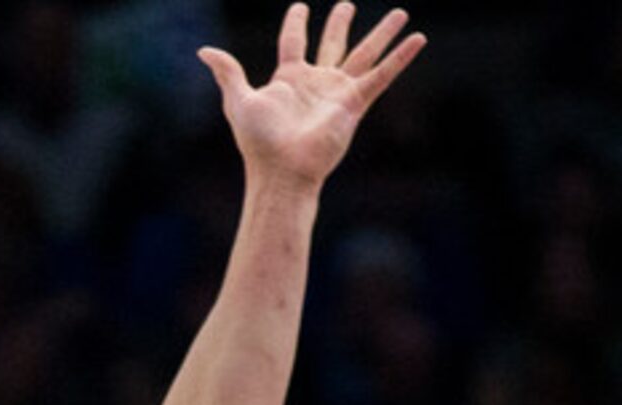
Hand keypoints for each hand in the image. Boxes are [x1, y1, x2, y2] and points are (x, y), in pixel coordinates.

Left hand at [201, 3, 424, 190]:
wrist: (282, 170)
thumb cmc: (258, 142)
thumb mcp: (238, 100)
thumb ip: (227, 72)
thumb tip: (203, 51)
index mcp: (288, 79)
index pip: (293, 43)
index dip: (296, 25)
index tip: (300, 8)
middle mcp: (316, 83)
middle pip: (332, 44)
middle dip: (339, 24)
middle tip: (348, 4)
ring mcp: (337, 92)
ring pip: (364, 54)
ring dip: (382, 33)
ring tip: (401, 12)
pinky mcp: (354, 103)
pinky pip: (382, 75)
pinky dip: (401, 58)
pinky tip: (418, 38)